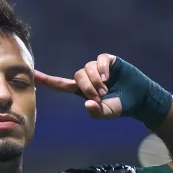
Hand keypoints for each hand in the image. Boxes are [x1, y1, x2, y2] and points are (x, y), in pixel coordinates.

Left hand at [34, 53, 171, 127]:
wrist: (140, 98)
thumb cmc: (122, 106)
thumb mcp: (108, 112)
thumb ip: (97, 112)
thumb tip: (87, 104)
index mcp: (82, 89)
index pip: (60, 83)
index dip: (46, 80)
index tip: (32, 75)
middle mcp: (87, 76)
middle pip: (78, 75)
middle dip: (87, 86)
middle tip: (100, 96)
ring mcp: (98, 67)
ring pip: (87, 68)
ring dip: (95, 80)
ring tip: (106, 89)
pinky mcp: (108, 61)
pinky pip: (99, 60)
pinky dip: (102, 69)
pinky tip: (109, 77)